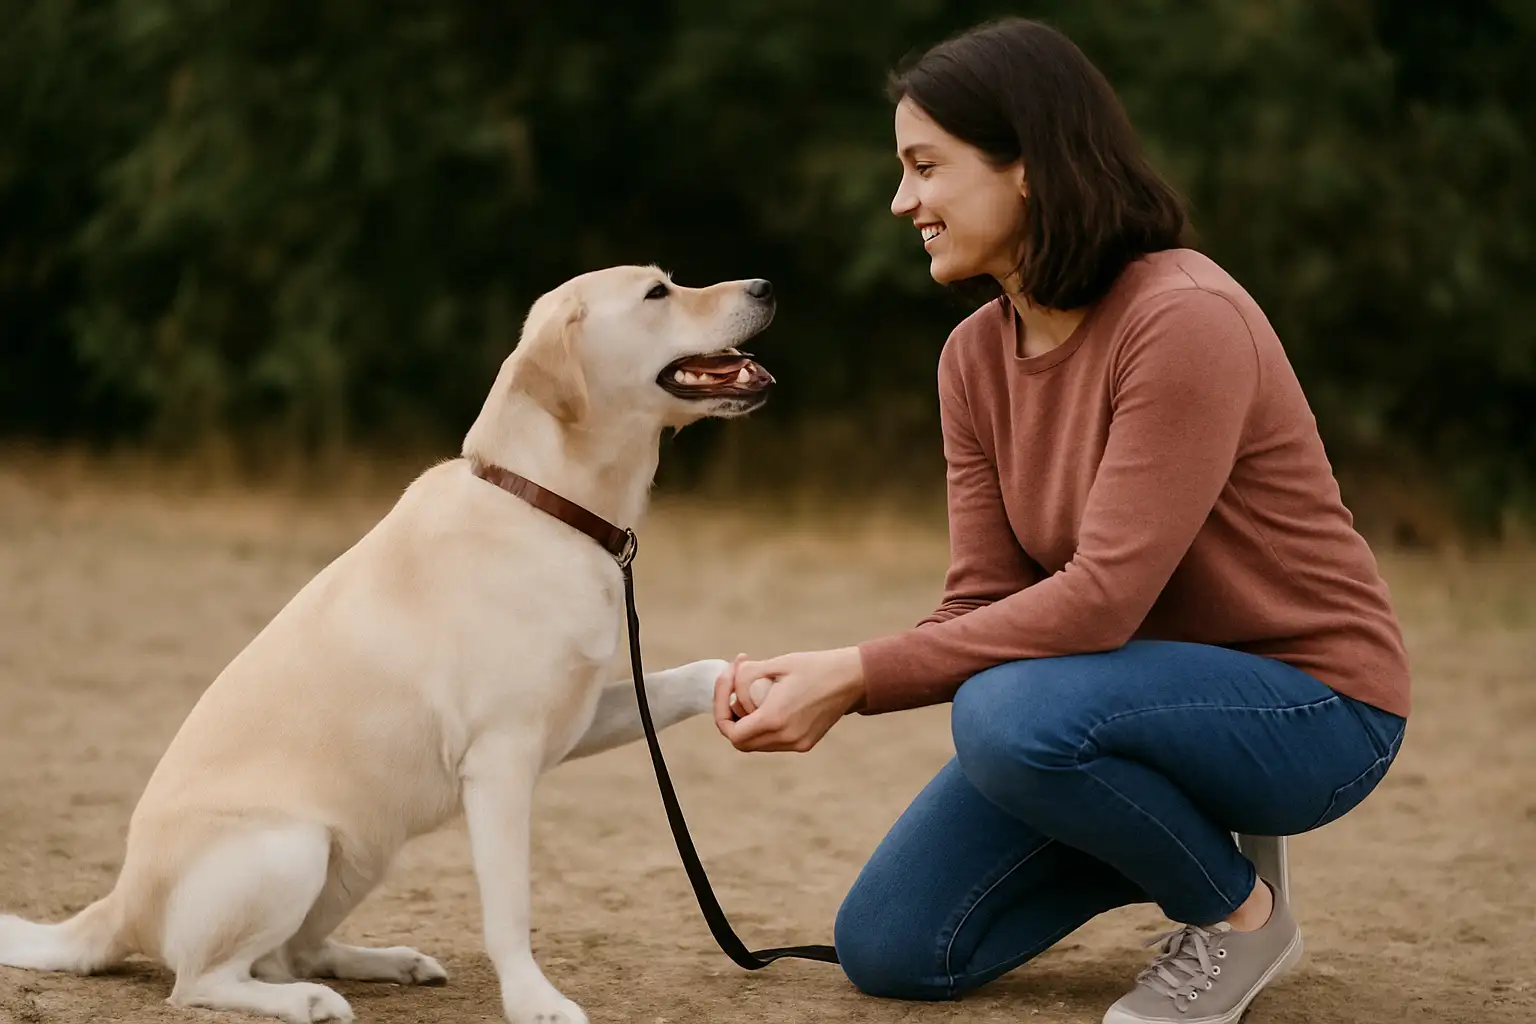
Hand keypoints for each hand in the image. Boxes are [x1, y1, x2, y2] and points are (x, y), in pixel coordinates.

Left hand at [713, 647, 865, 752]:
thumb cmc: (814, 666)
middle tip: (734, 686)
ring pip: (756, 742)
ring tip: (752, 689)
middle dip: (731, 715)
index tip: (726, 685)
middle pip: (741, 741)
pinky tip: (769, 699)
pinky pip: (772, 740)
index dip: (721, 711)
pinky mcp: (805, 743)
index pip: (732, 732)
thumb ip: (745, 677)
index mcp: (776, 719)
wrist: (852, 678)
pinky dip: (763, 724)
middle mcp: (786, 738)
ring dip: (746, 720)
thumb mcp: (776, 664)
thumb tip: (729, 687)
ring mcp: (797, 743)